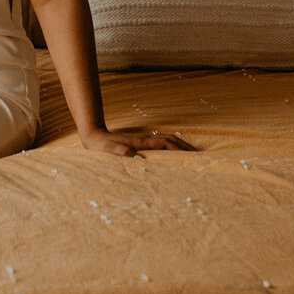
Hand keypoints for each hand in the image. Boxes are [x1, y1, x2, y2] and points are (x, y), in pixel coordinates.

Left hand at [81, 125, 196, 155]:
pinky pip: (162, 143)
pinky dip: (173, 146)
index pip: (165, 143)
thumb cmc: (101, 147)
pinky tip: (174, 154)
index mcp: (141, 143)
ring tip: (192, 155)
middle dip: (185, 146)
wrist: (94, 137)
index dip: (179, 148)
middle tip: (200, 155)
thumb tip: (135, 157)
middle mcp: (145, 139)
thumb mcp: (109, 151)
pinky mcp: (141, 144)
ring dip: (181, 145)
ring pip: (168, 140)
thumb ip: (120, 153)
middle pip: (171, 139)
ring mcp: (144, 140)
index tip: (191, 155)